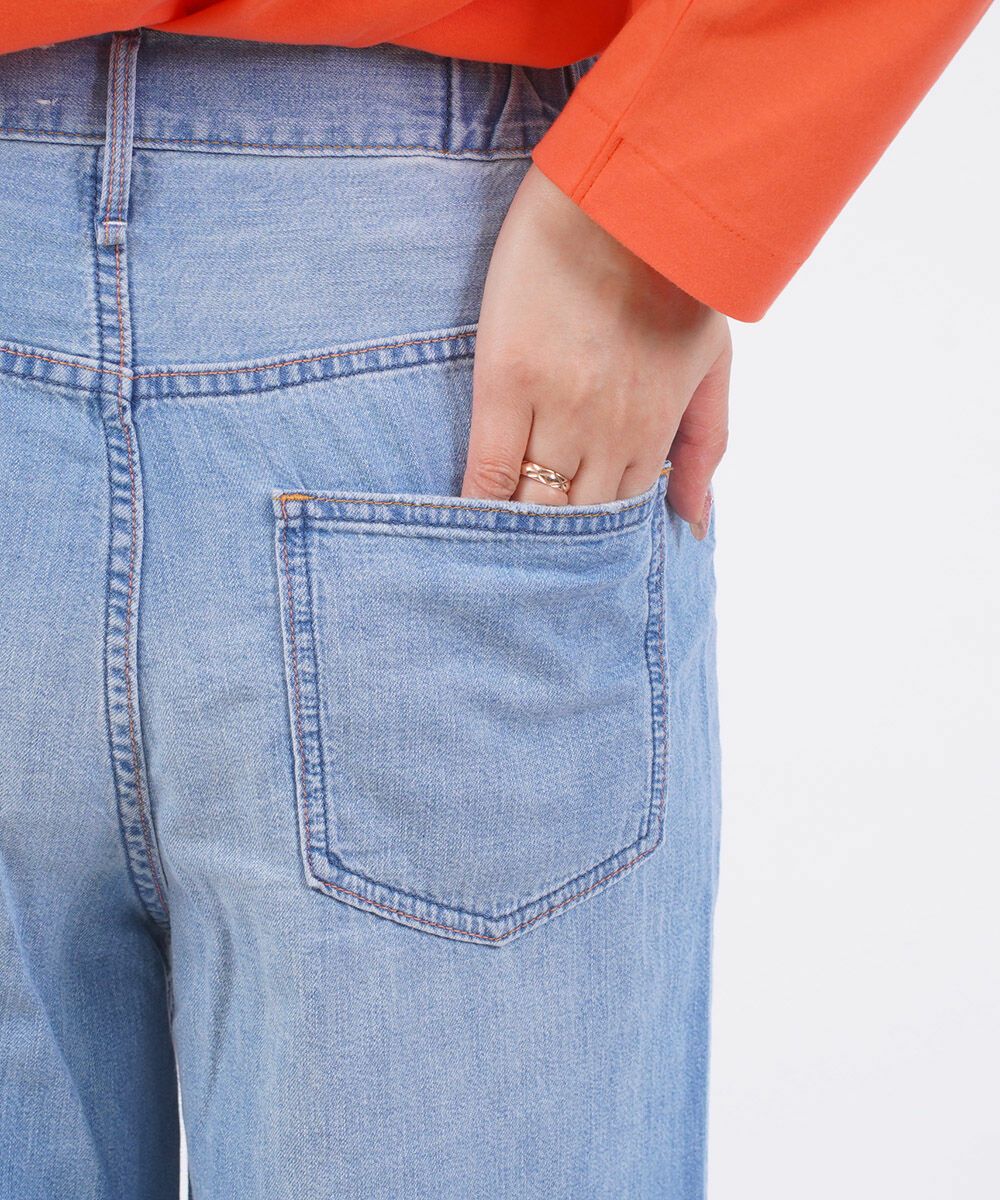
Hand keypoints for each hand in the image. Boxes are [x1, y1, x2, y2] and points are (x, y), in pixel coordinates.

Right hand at [462, 165, 730, 537]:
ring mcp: (560, 407)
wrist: (628, 187)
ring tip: (491, 562)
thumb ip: (706, 445)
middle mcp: (610, 430)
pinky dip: (478, 502)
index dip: (591, 549)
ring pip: (533, 504)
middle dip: (553, 554)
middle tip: (527, 580)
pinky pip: (490, 465)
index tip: (571, 570)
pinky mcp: (508, 377)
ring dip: (515, 536)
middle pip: (574, 522)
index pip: (617, 518)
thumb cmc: (672, 270)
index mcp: (654, 428)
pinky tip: (466, 523)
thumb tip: (694, 523)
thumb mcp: (713, 360)